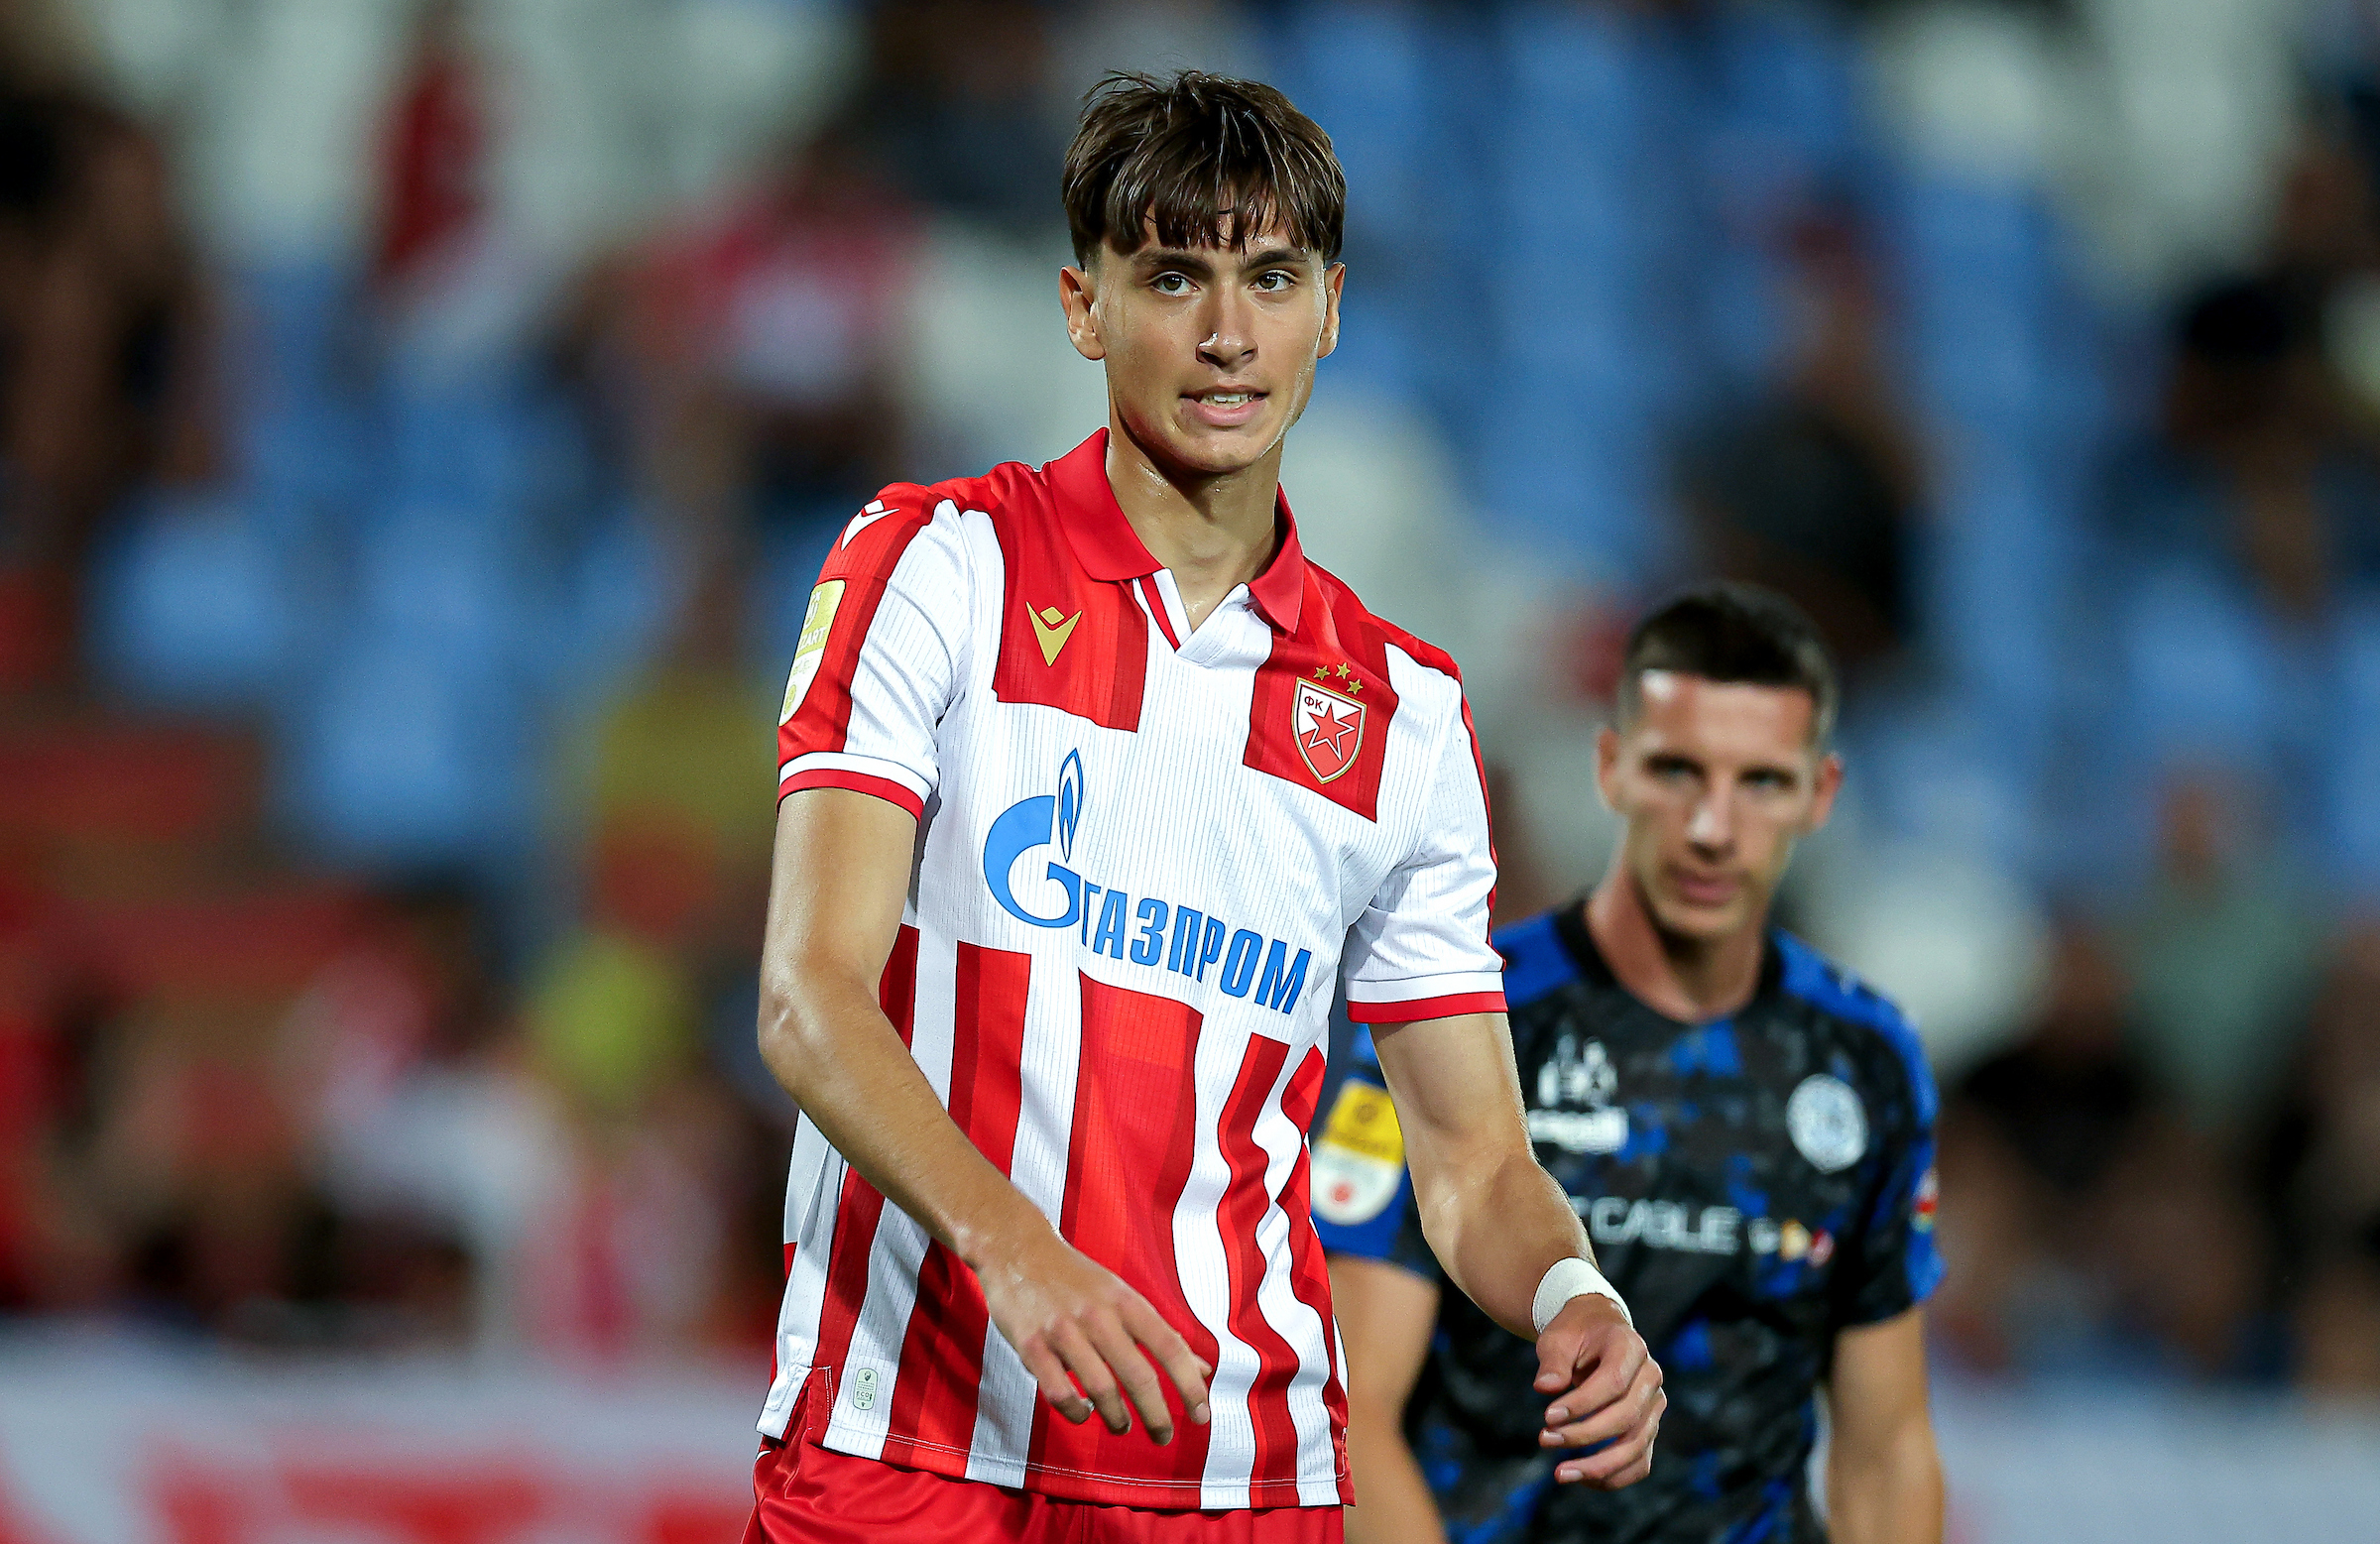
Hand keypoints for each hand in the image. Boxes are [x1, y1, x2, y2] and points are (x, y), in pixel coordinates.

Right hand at [973, 1220, 1213, 1443]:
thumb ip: (1159, 1334)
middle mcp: (1098, 1316)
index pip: (1169, 1348)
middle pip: (1139, 1377)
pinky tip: (1083, 1412)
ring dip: (1117, 1418)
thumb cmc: (1077, 1278)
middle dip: (1157, 1416)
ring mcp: (1063, 1331)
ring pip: (1100, 1390)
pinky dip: (1075, 1411)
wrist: (1017, 1248)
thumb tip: (1203, 1370)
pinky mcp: (1031, 1345)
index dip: (1189, 1385)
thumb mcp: (1122, 1296)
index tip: (1201, 1415)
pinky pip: (1058, 1393)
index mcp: (1125, 1302)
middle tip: (1163, 1437)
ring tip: (1121, 1425)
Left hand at [1533, 1295, 1663, 1487]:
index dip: (1582, 1404)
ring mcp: (1653, 1405)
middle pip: (1626, 1417)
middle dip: (1584, 1435)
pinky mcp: (1649, 1427)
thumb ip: (1553, 1361)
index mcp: (1630, 1347)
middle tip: (1545, 1439)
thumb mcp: (1558, 1337)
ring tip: (1561, 1473)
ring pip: (1636, 1446)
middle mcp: (1650, 1377)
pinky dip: (1614, 1477)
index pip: (1614, 1382)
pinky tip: (1582, 1478)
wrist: (1597, 1330)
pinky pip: (1640, 1462)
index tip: (1547, 1416)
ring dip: (1599, 1466)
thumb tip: (1545, 1387)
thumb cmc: (1575, 1333)